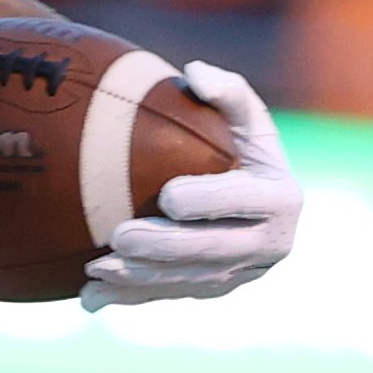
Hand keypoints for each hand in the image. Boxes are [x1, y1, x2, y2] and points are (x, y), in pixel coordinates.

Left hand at [83, 61, 301, 308]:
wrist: (247, 193)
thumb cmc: (238, 143)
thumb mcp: (242, 114)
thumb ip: (227, 90)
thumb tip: (194, 73)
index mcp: (281, 197)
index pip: (245, 202)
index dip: (210, 201)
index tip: (168, 195)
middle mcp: (270, 244)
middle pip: (212, 251)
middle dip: (164, 247)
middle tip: (119, 235)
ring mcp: (241, 274)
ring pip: (187, 281)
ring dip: (140, 279)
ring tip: (95, 268)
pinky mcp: (213, 291)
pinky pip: (169, 297)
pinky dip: (129, 299)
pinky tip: (90, 298)